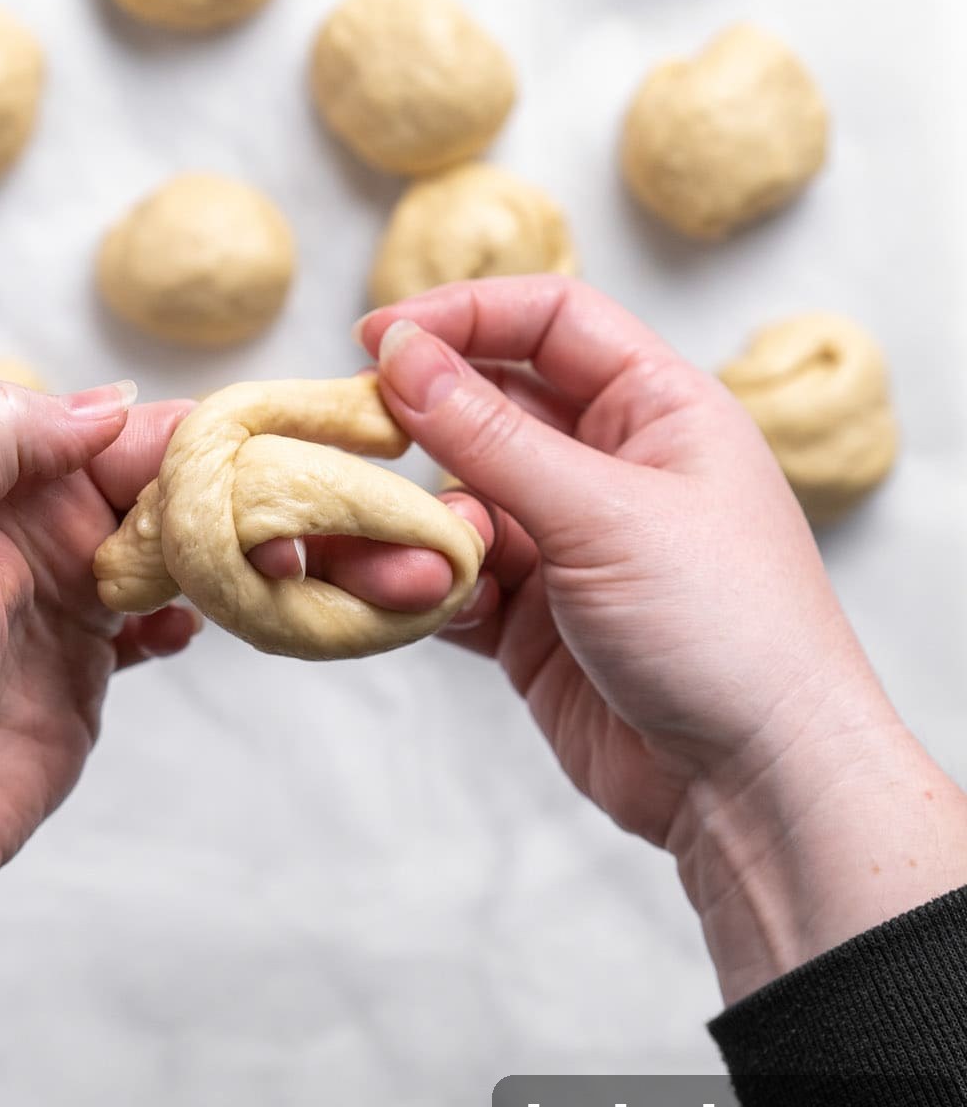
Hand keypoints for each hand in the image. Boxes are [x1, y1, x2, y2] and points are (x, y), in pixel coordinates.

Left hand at [0, 378, 483, 1106]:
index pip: (137, 437)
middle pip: (178, 493)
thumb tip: (114, 400)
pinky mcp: (86, 674)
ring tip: (324, 570)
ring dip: (256, 557)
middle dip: (267, 501)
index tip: (314, 450)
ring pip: (183, 555)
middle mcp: (43, 533)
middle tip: (363, 525)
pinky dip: (204, 611)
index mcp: (3, 486)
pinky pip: (162, 619)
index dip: (226, 439)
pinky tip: (219, 621)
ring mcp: (67, 604)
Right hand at [357, 277, 966, 1001]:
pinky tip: (412, 603)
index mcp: (656, 409)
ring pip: (455, 501)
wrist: (755, 790)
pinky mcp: (531, 618)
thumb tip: (402, 355)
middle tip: (351, 447)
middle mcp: (607, 466)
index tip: (375, 338)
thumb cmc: (725, 628)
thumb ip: (489, 434)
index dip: (462, 316)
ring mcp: (565, 543)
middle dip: (419, 431)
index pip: (548, 321)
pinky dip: (420, 588)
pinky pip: (450, 579)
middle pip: (485, 411)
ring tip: (414, 567)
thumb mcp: (603, 513)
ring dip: (418, 528)